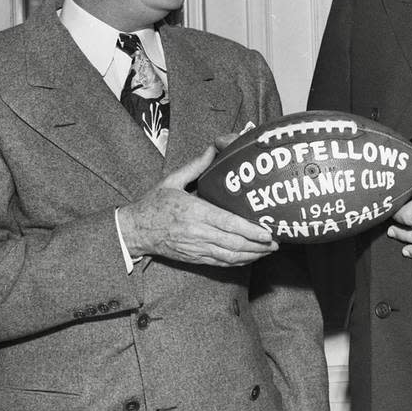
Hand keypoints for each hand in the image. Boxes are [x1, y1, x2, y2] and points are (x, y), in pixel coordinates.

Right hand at [118, 146, 277, 266]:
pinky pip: (220, 263)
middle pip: (233, 243)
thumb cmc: (154, 204)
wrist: (134, 231)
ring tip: (269, 250)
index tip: (267, 231)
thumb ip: (196, 165)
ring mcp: (196, 248)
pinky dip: (238, 262)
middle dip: (258, 245)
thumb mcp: (172, 180)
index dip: (250, 230)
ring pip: (229, 256)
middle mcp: (197, 233)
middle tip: (277, 242)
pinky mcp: (195, 259)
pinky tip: (251, 257)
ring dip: (252, 255)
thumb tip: (215, 147)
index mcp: (194, 212)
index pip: (227, 223)